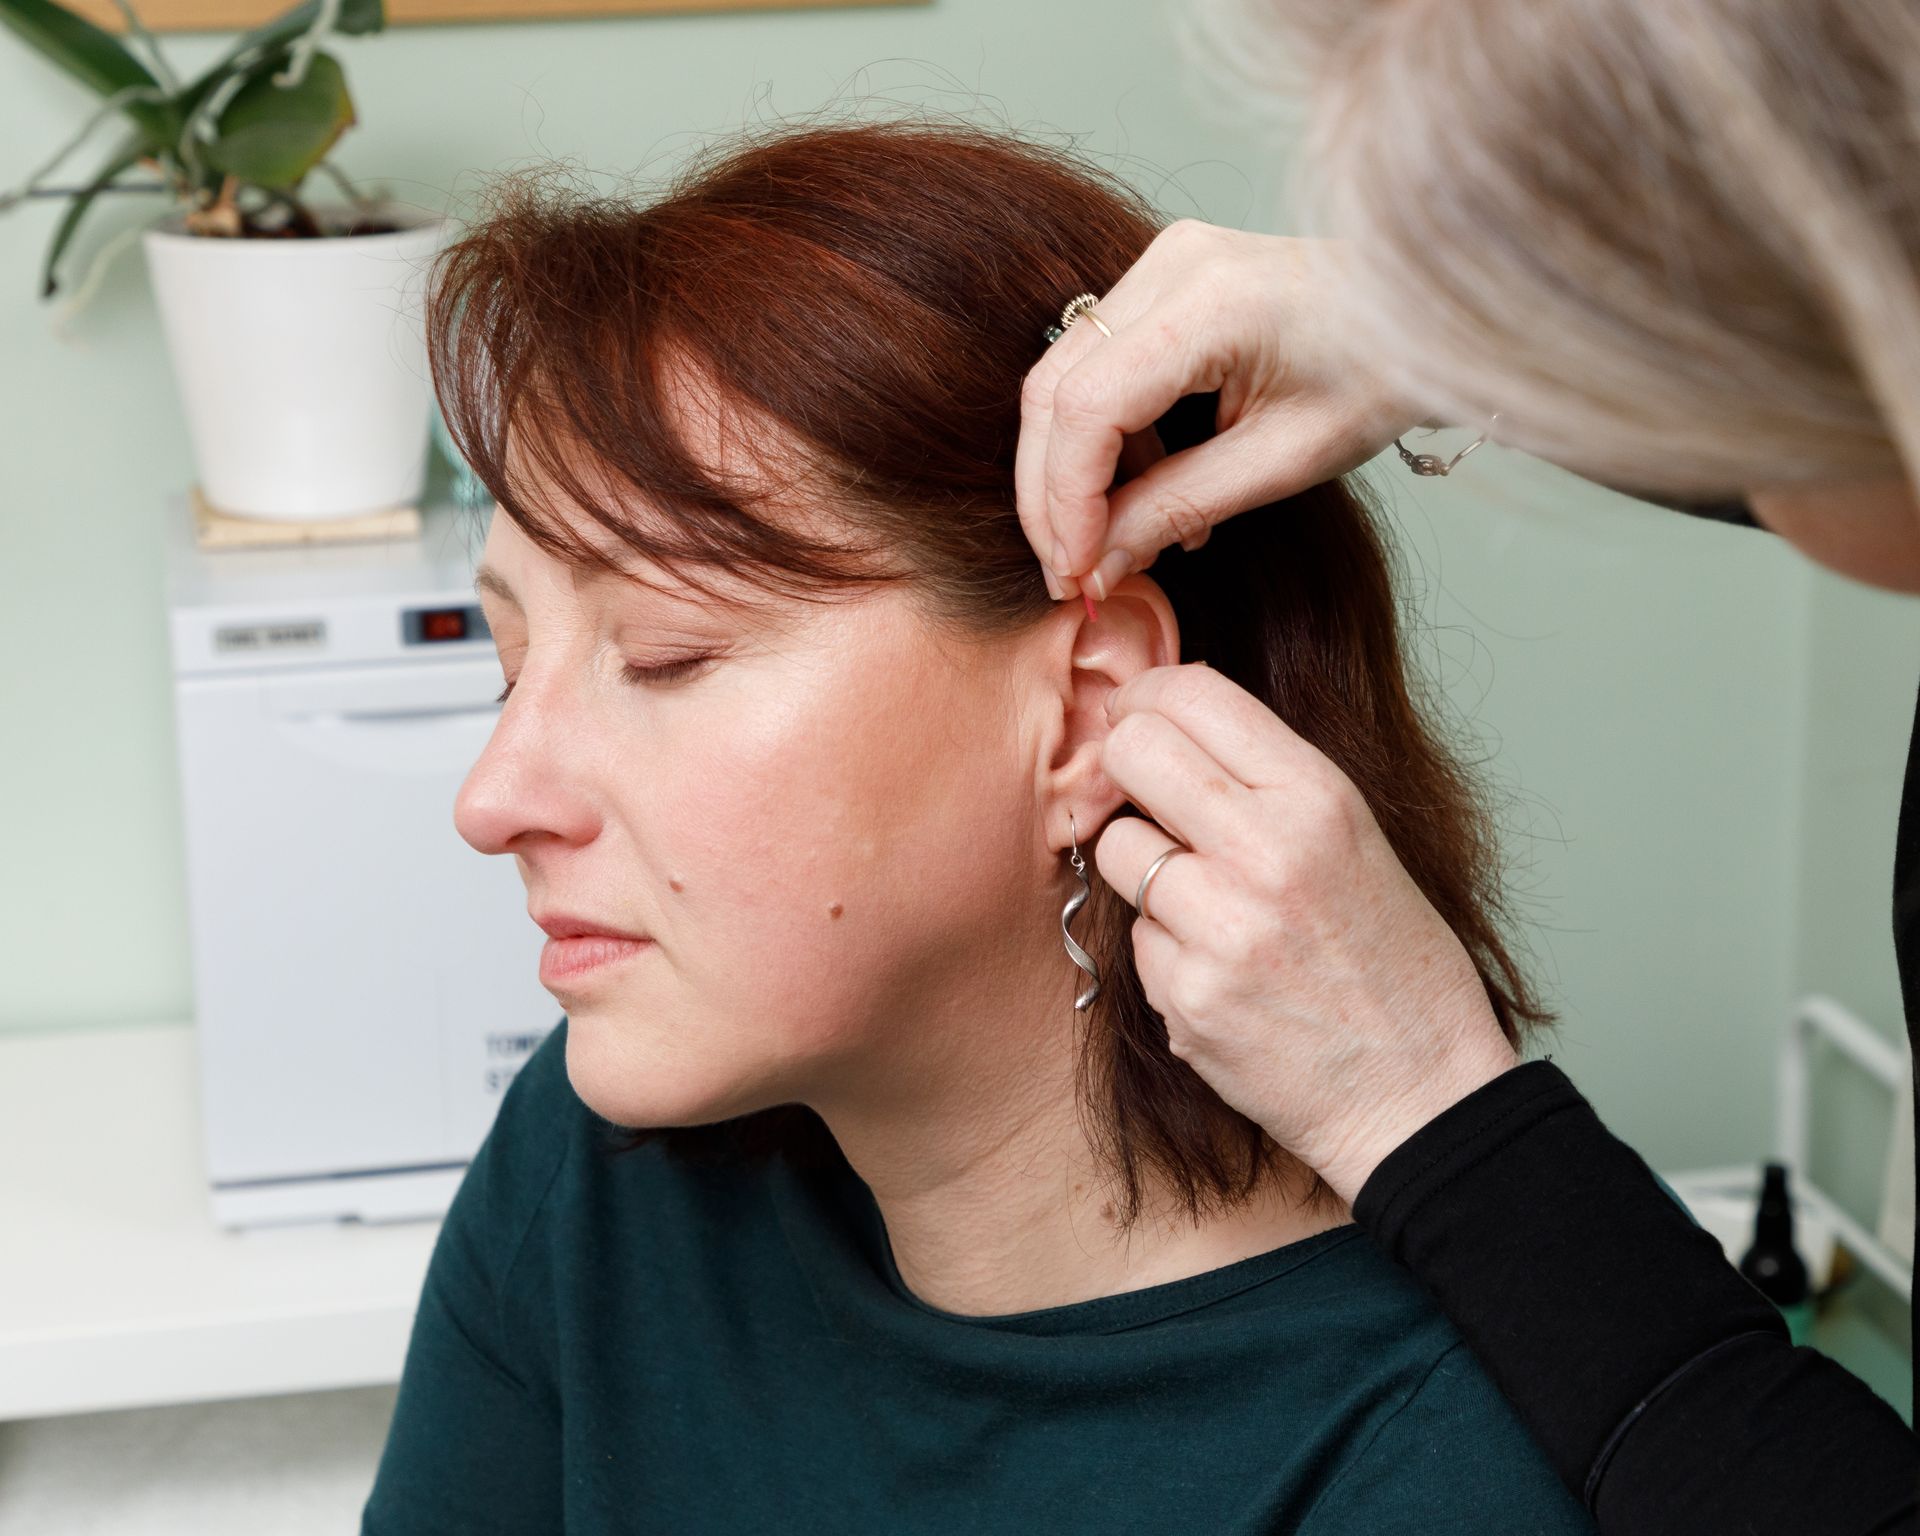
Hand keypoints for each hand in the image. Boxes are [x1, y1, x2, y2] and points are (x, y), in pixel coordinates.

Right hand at [1015, 221, 1418, 602]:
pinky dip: (1104, 438)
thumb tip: (1096, 566)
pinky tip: (1147, 489)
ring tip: (1120, 540)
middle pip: (1054, 389)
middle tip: (1070, 572)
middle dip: (1049, 492)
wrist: (1428, 312)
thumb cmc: (1378, 376)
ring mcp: (1161, 262)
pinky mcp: (1163, 278)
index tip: (1077, 572)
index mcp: (1212, 303)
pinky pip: (1097, 365)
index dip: (1066, 500)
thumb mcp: (1284, 462)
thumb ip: (1178, 508)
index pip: (1088, 408)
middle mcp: (1171, 265)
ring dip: (1072, 470)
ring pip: (1062, 378)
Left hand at [1095, 662, 1520, 1202]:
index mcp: (1318, 798)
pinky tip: (1225, 974)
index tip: (1138, 713)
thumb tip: (1161, 722)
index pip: (1192, 694)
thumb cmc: (1393, 964)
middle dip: (1125, 766)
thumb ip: (1264, 782)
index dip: (1147, 696)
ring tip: (1209, 905)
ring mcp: (1221, 927)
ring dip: (1145, 870)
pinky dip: (1167, 951)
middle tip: (1145, 794)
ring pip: (1117, 849)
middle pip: (1132, 752)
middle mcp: (1266, 851)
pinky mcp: (1187, 997)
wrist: (1421, 1093)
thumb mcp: (1356, 839)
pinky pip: (1137, 938)